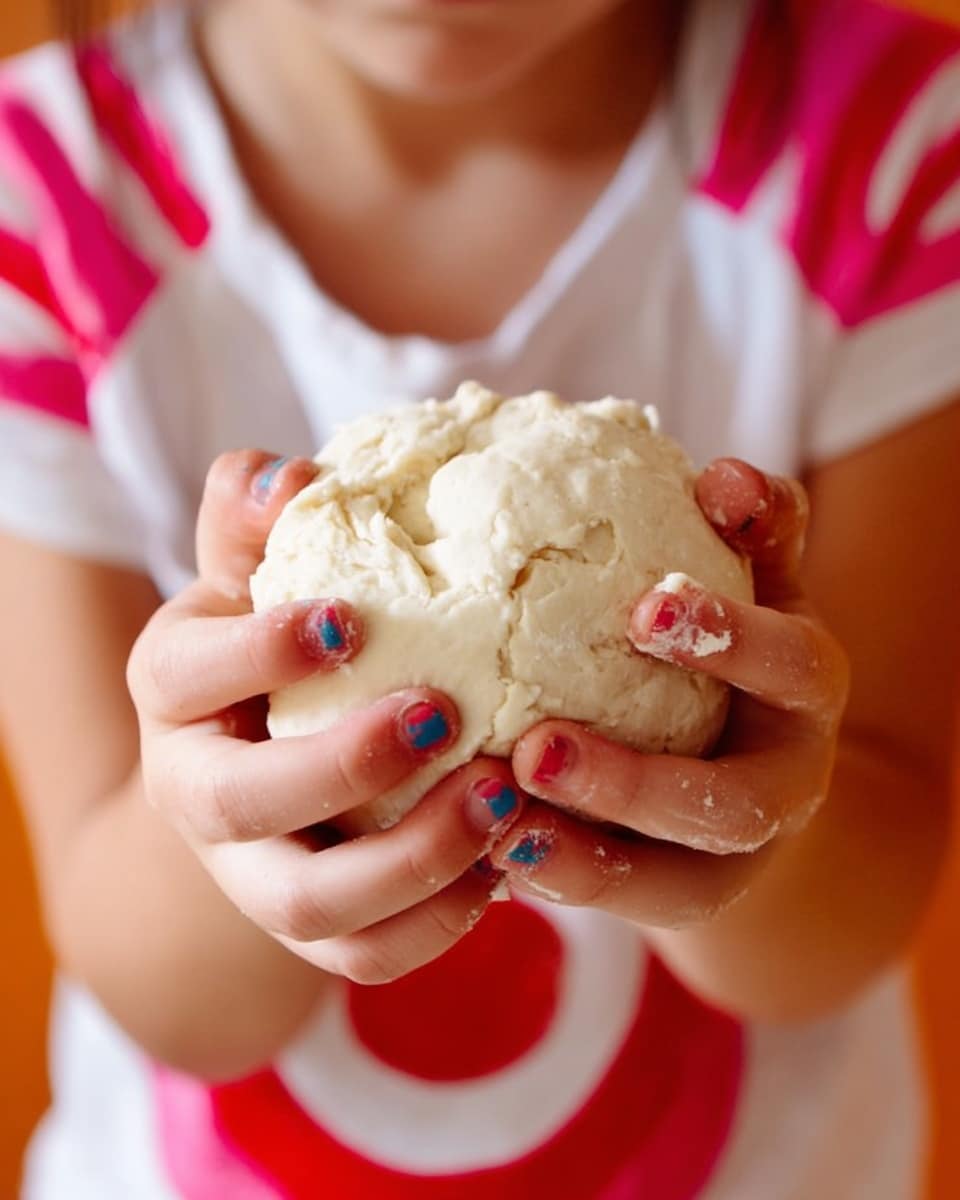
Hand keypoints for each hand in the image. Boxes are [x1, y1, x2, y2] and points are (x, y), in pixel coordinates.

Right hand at [127, 450, 522, 983]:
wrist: (268, 760)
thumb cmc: (276, 643)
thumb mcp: (256, 577)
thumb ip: (256, 525)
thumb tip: (286, 477)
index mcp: (176, 694)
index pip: (187, 674)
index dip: (258, 650)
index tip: (350, 620)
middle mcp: (197, 797)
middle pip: (245, 806)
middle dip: (345, 765)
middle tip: (445, 714)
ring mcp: (252, 877)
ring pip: (312, 908)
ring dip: (413, 861)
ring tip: (504, 800)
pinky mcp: (314, 932)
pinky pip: (369, 956)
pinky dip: (440, 923)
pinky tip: (509, 862)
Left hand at [489, 459, 848, 927]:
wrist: (754, 758)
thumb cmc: (731, 646)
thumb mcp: (753, 582)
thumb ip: (752, 530)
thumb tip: (722, 475)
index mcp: (803, 688)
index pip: (792, 663)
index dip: (731, 638)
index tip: (644, 607)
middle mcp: (786, 781)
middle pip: (734, 801)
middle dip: (636, 782)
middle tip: (537, 750)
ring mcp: (739, 856)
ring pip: (681, 881)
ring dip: (589, 853)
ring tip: (502, 827)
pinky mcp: (688, 898)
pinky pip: (631, 906)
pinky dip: (566, 879)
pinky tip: (494, 852)